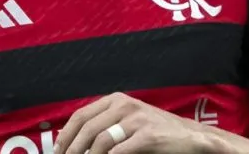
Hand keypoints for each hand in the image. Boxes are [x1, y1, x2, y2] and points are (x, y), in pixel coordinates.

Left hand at [55, 92, 214, 153]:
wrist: (190, 137)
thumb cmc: (156, 131)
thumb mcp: (129, 119)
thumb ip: (105, 123)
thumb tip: (73, 140)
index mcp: (117, 99)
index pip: (81, 115)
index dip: (65, 135)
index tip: (58, 151)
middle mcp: (125, 105)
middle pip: (87, 128)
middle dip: (72, 149)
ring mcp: (137, 120)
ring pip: (100, 140)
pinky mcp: (148, 136)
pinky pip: (119, 151)